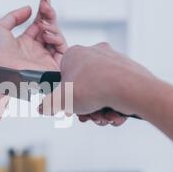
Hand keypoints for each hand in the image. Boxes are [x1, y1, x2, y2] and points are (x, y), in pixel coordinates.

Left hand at [0, 0, 66, 70]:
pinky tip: (46, 33)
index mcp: (23, 45)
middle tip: (45, 4)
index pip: (38, 25)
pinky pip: (62, 50)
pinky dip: (57, 37)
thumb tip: (28, 9)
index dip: (42, 11)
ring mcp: (44, 59)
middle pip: (49, 29)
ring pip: (57, 37)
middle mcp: (35, 52)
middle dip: (49, 14)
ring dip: (52, 25)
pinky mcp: (52, 67)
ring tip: (43, 23)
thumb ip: (13, 16)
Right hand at [39, 43, 155, 125]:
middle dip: (86, 107)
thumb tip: (41, 108)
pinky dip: (115, 105)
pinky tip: (115, 115)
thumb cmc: (93, 89)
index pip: (64, 76)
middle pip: (84, 86)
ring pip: (101, 91)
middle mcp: (94, 53)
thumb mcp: (60, 101)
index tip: (70, 109)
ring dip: (100, 109)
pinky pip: (117, 91)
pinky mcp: (129, 70)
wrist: (130, 89)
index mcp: (75, 54)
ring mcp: (113, 60)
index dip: (66, 96)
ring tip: (104, 119)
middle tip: (88, 117)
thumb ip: (47, 105)